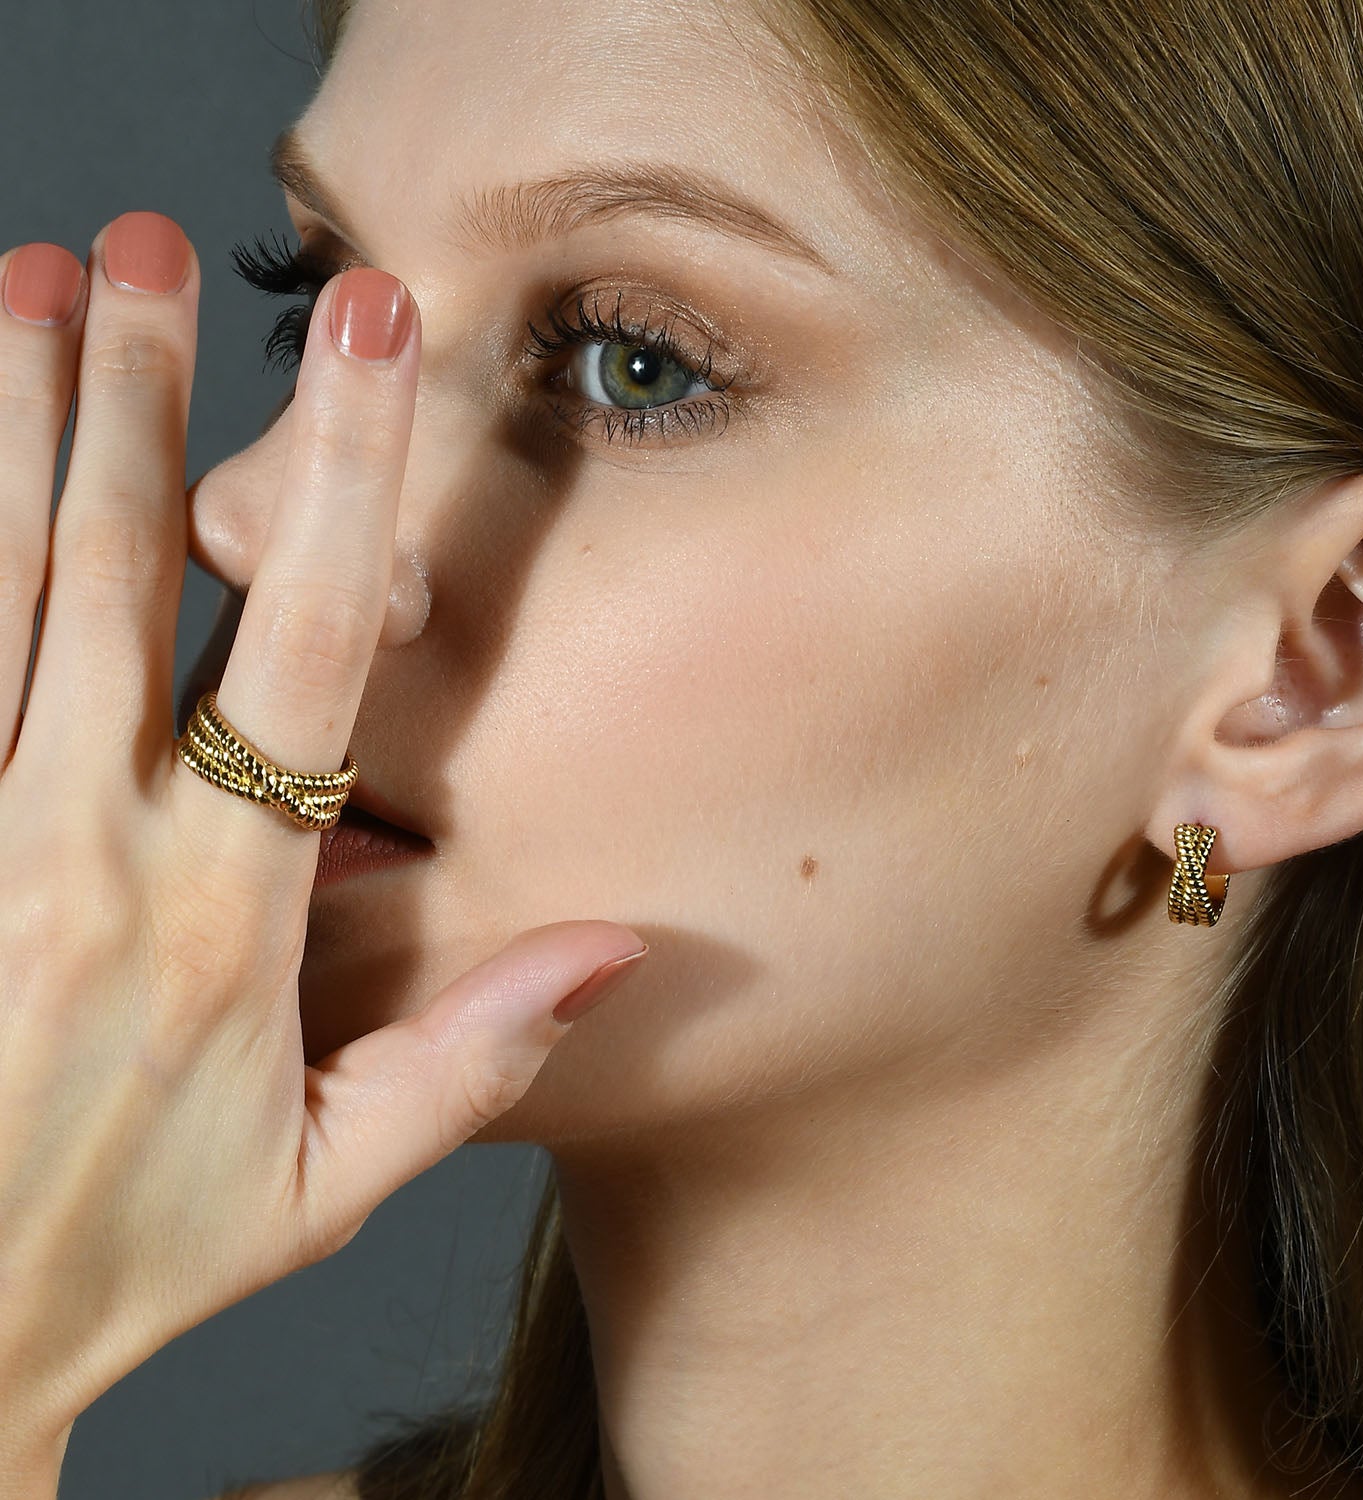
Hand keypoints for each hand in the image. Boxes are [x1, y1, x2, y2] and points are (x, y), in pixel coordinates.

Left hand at [0, 214, 646, 1442]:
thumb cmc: (124, 1251)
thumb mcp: (326, 1184)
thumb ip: (473, 1056)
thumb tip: (613, 948)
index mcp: (228, 917)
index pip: (307, 657)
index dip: (347, 487)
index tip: (371, 348)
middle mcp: (88, 852)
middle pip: (119, 581)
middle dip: (144, 399)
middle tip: (154, 253)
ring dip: (14, 432)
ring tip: (30, 286)